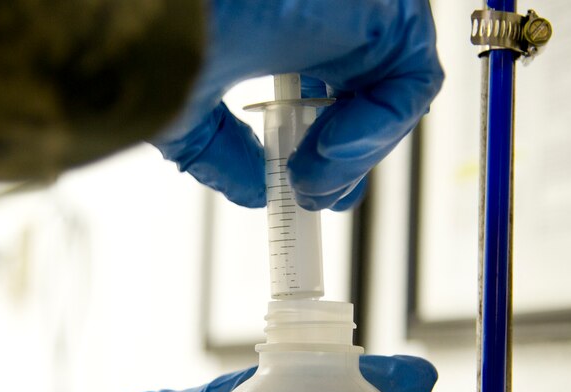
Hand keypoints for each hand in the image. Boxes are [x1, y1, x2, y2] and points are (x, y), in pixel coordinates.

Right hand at [154, 0, 442, 210]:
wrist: (159, 9)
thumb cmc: (163, 37)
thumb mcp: (188, 115)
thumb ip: (222, 154)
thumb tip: (252, 190)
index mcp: (284, 32)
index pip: (335, 90)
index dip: (330, 147)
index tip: (309, 188)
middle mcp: (325, 18)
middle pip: (369, 95)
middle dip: (348, 158)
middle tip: (316, 194)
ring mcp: (355, 12)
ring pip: (394, 93)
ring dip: (358, 151)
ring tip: (314, 179)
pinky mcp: (382, 9)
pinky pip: (411, 78)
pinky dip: (380, 127)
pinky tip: (331, 150)